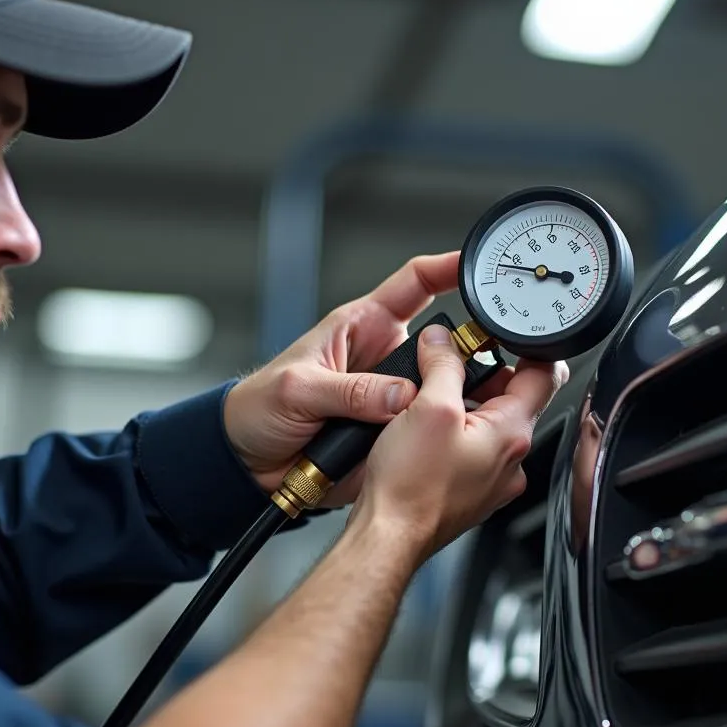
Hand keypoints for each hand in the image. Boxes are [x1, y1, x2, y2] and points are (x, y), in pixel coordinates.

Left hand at [224, 252, 514, 506]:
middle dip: (462, 351)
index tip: (477, 265)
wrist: (247, 460)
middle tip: (479, 364)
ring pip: (438, 389)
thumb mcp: (298, 390)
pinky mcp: (390, 432)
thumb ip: (349, 391)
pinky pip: (424, 429)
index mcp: (360, 326)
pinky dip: (436, 434)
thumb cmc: (258, 408)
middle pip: (441, 343)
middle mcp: (381, 357)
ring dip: (449, 399)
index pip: (414, 283)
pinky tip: (444, 439)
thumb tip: (399, 395)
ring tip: (463, 410)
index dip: (447, 268)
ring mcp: (389, 396)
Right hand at [349, 323, 567, 559]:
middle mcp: (510, 460)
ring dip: (467, 406)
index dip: (530, 346)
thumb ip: (442, 366)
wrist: (388, 536)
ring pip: (490, 426)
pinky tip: (426, 435)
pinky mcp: (471, 493)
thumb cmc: (410, 487)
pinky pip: (473, 452)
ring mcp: (492, 481)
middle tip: (451, 364)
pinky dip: (455, 435)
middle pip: (514, 399)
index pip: (546, 376)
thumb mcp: (428, 407)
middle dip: (485, 376)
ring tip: (432, 400)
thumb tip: (442, 341)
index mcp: (512, 434)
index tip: (510, 334)